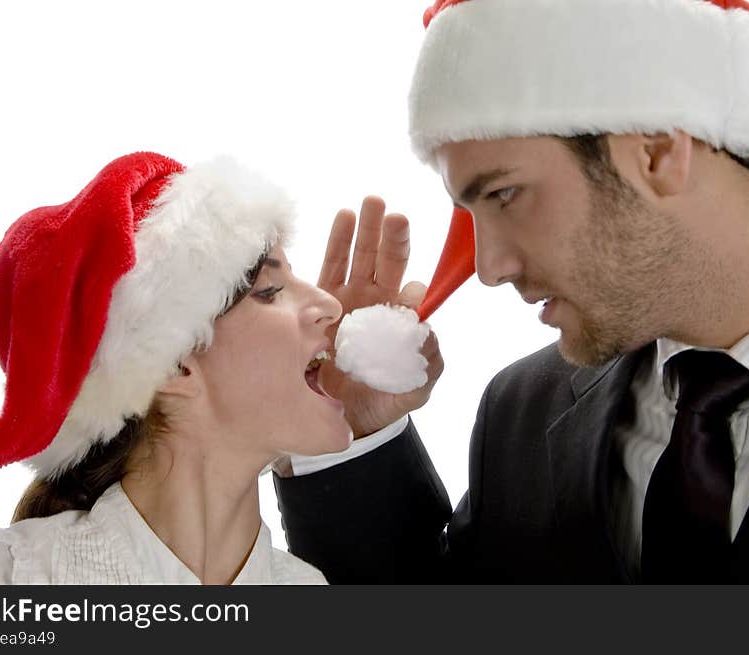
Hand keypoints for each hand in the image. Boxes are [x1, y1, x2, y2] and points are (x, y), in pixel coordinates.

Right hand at [317, 196, 443, 436]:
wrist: (341, 416)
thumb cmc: (382, 399)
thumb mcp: (414, 388)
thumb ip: (428, 364)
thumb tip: (428, 332)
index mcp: (399, 320)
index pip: (411, 293)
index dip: (413, 287)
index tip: (412, 290)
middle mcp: (375, 303)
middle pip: (387, 263)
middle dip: (392, 237)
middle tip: (395, 215)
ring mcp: (348, 299)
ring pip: (360, 256)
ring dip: (367, 229)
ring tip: (372, 202)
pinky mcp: (320, 300)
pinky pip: (331, 264)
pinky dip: (339, 240)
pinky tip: (346, 215)